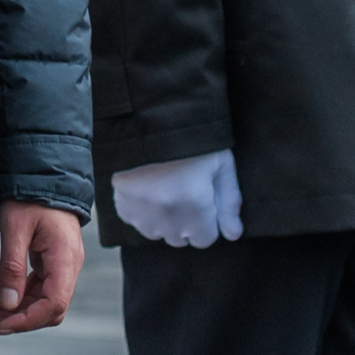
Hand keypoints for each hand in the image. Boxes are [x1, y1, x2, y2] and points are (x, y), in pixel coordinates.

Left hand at [0, 202, 84, 332]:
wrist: (40, 173)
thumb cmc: (29, 196)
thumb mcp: (15, 228)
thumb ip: (12, 267)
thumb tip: (8, 304)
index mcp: (65, 259)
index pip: (54, 304)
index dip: (28, 320)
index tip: (0, 325)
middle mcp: (69, 266)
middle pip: (49, 308)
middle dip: (18, 318)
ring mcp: (62, 265)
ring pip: (42, 300)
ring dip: (15, 308)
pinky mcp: (52, 262)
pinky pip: (38, 288)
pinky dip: (18, 295)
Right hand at [111, 149, 242, 250]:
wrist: (147, 115)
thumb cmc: (191, 137)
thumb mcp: (221, 164)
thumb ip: (229, 201)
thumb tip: (233, 234)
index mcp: (195, 206)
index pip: (204, 239)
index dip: (207, 222)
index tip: (202, 202)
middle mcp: (167, 215)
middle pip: (180, 238)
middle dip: (185, 222)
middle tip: (182, 192)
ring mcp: (141, 211)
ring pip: (156, 233)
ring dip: (162, 220)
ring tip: (163, 191)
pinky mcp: (121, 202)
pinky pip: (133, 220)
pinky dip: (140, 211)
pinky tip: (145, 189)